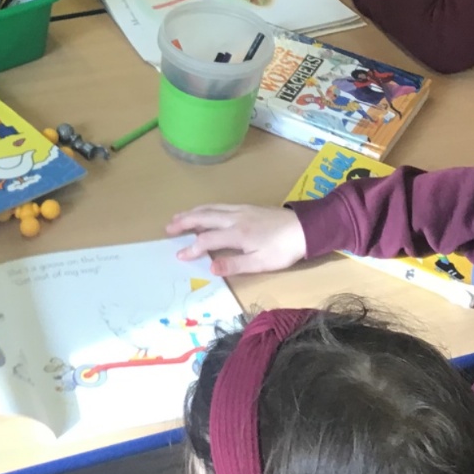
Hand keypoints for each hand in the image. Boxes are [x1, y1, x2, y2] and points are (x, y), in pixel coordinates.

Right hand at [167, 205, 306, 276]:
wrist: (305, 228)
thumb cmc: (283, 249)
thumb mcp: (261, 263)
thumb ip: (234, 265)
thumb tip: (210, 268)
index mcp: (236, 233)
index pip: (207, 240)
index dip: (191, 248)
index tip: (179, 256)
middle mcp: (234, 218)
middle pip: (203, 217)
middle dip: (184, 222)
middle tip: (167, 228)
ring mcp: (240, 210)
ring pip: (210, 208)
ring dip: (192, 212)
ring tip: (178, 217)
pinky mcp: (246, 207)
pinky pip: (218, 205)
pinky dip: (205, 208)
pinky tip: (203, 211)